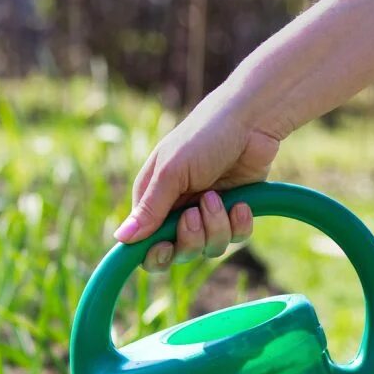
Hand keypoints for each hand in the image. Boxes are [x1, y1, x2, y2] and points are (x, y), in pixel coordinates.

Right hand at [113, 95, 281, 271]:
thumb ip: (150, 209)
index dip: (154, 253)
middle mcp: (177, 211)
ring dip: (215, 226)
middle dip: (189, 239)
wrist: (252, 120)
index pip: (144, 244)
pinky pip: (235, 238)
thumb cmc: (204, 137)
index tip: (165, 246)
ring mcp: (207, 214)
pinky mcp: (234, 212)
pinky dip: (239, 224)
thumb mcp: (171, 172)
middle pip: (178, 253)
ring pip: (208, 248)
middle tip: (195, 213)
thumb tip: (121, 239)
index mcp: (153, 201)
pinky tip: (241, 203)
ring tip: (218, 196)